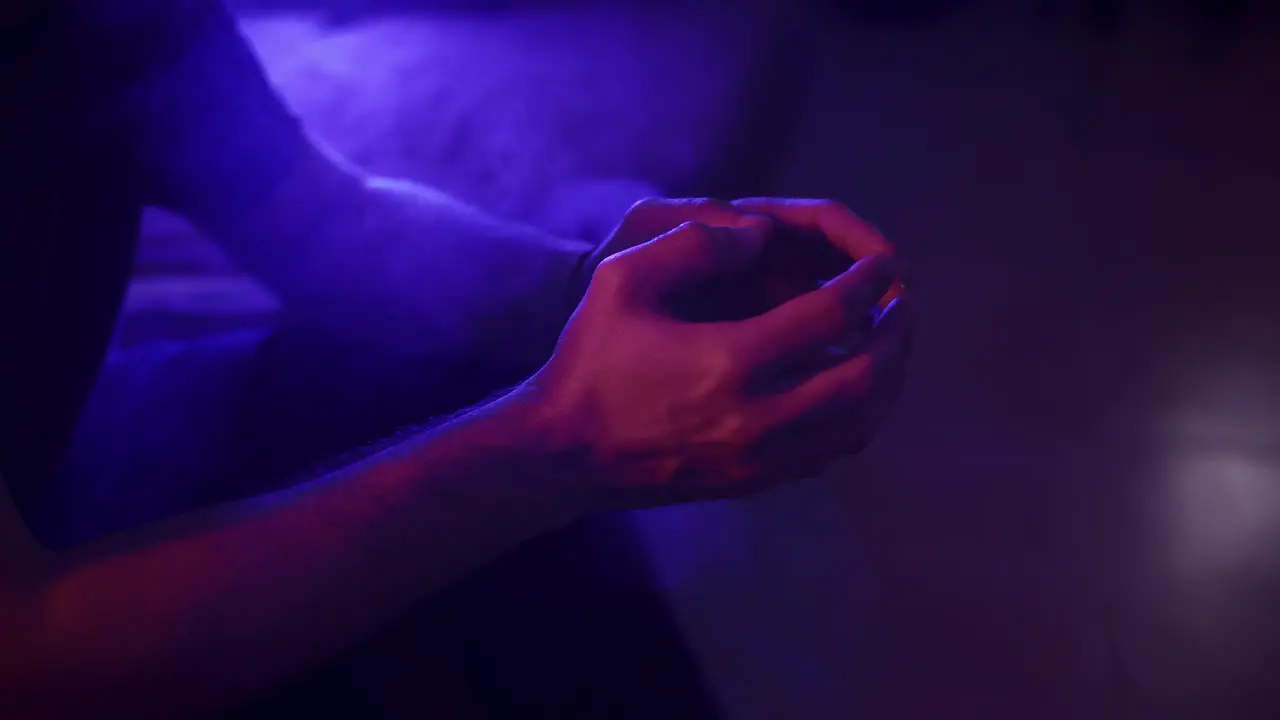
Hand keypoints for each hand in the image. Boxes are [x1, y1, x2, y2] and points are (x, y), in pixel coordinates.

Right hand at [532, 218, 915, 508]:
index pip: (831, 316)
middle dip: (896, 335)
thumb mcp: (623, 279)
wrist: (564, 454)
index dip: (869, 283)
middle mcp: (758, 417)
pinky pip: (832, 452)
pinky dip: (857, 418)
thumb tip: (763, 235)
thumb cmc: (592, 359)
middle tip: (903, 304)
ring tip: (887, 343)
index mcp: (730, 361)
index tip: (884, 265)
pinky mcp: (756, 482)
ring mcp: (761, 459)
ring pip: (859, 424)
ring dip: (887, 380)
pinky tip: (849, 388)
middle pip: (865, 378)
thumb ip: (695, 243)